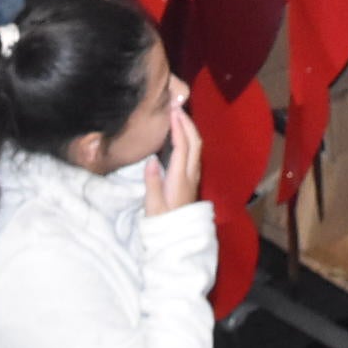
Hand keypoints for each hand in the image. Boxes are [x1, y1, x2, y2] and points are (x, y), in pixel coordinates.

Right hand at [144, 102, 202, 217]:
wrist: (179, 240)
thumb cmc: (163, 224)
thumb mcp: (153, 206)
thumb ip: (153, 183)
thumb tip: (151, 159)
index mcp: (180, 179)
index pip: (182, 147)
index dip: (178, 127)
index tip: (172, 111)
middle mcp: (191, 175)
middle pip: (195, 143)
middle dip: (187, 122)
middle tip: (176, 107)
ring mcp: (194, 177)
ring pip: (197, 147)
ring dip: (190, 129)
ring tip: (178, 117)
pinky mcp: (192, 180)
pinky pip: (194, 153)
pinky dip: (189, 139)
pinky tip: (181, 137)